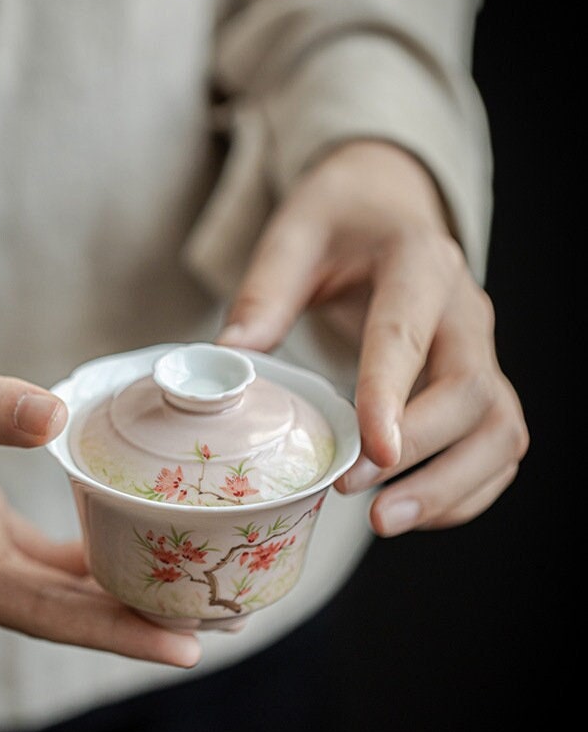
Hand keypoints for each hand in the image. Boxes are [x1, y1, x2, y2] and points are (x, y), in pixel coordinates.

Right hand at [0, 297, 200, 665]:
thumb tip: (54, 416)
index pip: (32, 612)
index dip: (108, 632)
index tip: (181, 647)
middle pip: (53, 611)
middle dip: (130, 623)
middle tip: (216, 628)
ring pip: (50, 587)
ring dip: (116, 593)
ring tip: (193, 596)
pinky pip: (41, 553)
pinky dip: (89, 555)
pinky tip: (137, 546)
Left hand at [217, 140, 528, 535]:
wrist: (390, 209)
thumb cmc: (342, 222)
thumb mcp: (295, 230)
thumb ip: (265, 289)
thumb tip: (231, 355)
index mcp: (418, 263)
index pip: (409, 334)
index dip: (392, 395)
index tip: (370, 451)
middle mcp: (464, 310)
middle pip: (470, 391)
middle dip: (417, 452)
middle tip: (352, 492)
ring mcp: (483, 352)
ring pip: (499, 428)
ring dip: (450, 485)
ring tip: (385, 522)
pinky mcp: (484, 387)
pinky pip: (498, 448)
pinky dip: (465, 491)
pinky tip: (414, 513)